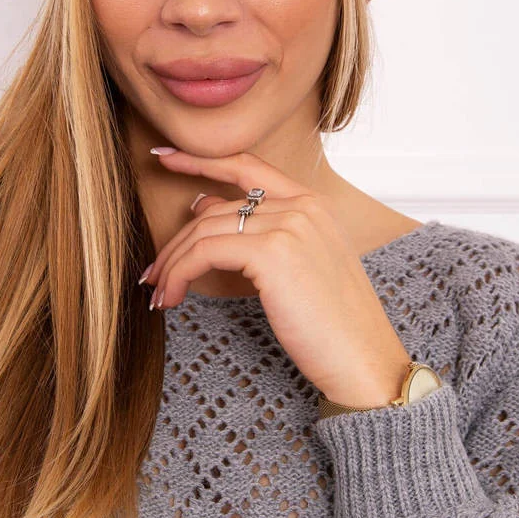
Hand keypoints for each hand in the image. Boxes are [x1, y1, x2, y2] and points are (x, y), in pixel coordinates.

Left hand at [143, 148, 413, 409]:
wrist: (364, 360)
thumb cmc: (334, 325)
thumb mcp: (296, 268)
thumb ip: (256, 232)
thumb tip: (202, 203)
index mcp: (313, 203)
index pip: (247, 165)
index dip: (200, 159)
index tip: (164, 157)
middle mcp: (302, 206)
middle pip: (215, 208)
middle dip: (176, 241)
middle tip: (153, 272)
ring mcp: (289, 225)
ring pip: (204, 231)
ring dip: (172, 263)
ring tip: (159, 291)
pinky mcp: (272, 253)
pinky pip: (204, 253)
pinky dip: (179, 274)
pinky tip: (172, 297)